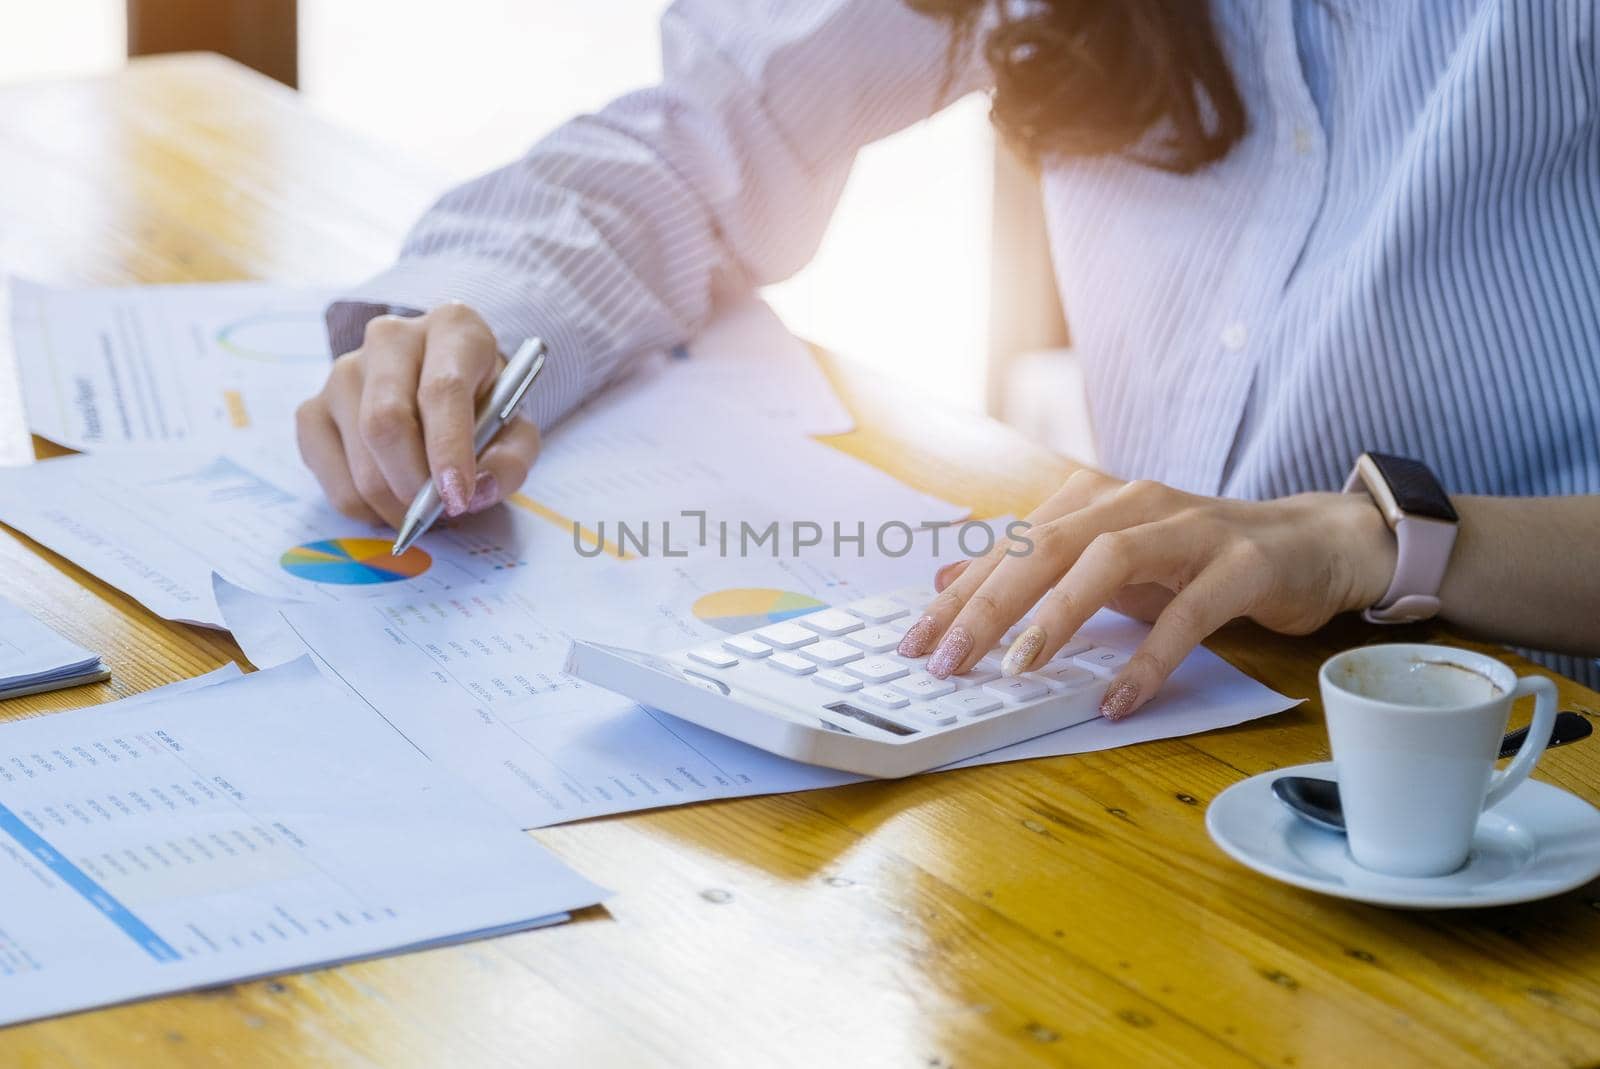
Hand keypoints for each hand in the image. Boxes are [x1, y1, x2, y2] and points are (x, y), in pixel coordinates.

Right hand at [295, 302, 541, 527]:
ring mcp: (342, 372)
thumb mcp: (516, 430)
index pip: (442, 389)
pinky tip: (390, 497)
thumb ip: (509, 461)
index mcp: (452, 328)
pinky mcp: (312, 409)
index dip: (448, 449)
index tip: (457, 497)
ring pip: (359, 461)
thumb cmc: (484, 407)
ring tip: (423, 506)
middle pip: (386, 423)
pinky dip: (364, 506)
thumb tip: (475, 493)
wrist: (444, 387)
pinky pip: (331, 478)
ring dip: (394, 504)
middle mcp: (390, 338)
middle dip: (414, 485)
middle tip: (440, 512)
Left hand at [900, 471, 1396, 719]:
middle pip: (1045, 546)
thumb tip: (951, 582)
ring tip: (1019, 670)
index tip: (914, 642)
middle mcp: (1133, 502)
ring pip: (1108, 560)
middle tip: (947, 660)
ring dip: (1057, 616)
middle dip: (988, 605)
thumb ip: (1035, 570)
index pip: (1010, 546)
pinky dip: (1148, 659)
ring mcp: (1190, 529)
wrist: (1310, 543)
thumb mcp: (1106, 561)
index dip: (959, 595)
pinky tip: (1118, 700)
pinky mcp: (1240, 564)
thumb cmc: (1196, 559)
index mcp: (1093, 500)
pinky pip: (1188, 614)